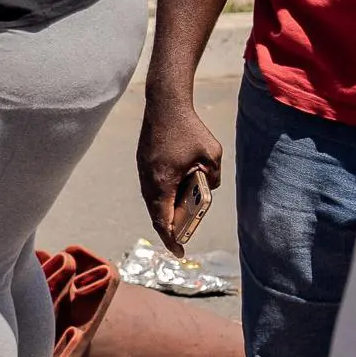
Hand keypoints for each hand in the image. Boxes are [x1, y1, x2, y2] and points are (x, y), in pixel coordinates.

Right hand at [136, 91, 223, 253]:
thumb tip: (208, 187)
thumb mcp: (212, 154)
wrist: (165, 104)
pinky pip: (151, 187)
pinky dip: (161, 198)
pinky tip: (174, 196)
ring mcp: (143, 171)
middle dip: (169, 229)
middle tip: (182, 239)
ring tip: (180, 219)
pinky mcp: (144, 162)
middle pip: (156, 214)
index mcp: (163, 183)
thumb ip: (212, 176)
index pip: (164, 220)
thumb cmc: (189, 129)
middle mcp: (148, 180)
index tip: (180, 251)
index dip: (172, 239)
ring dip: (164, 212)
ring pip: (152, 201)